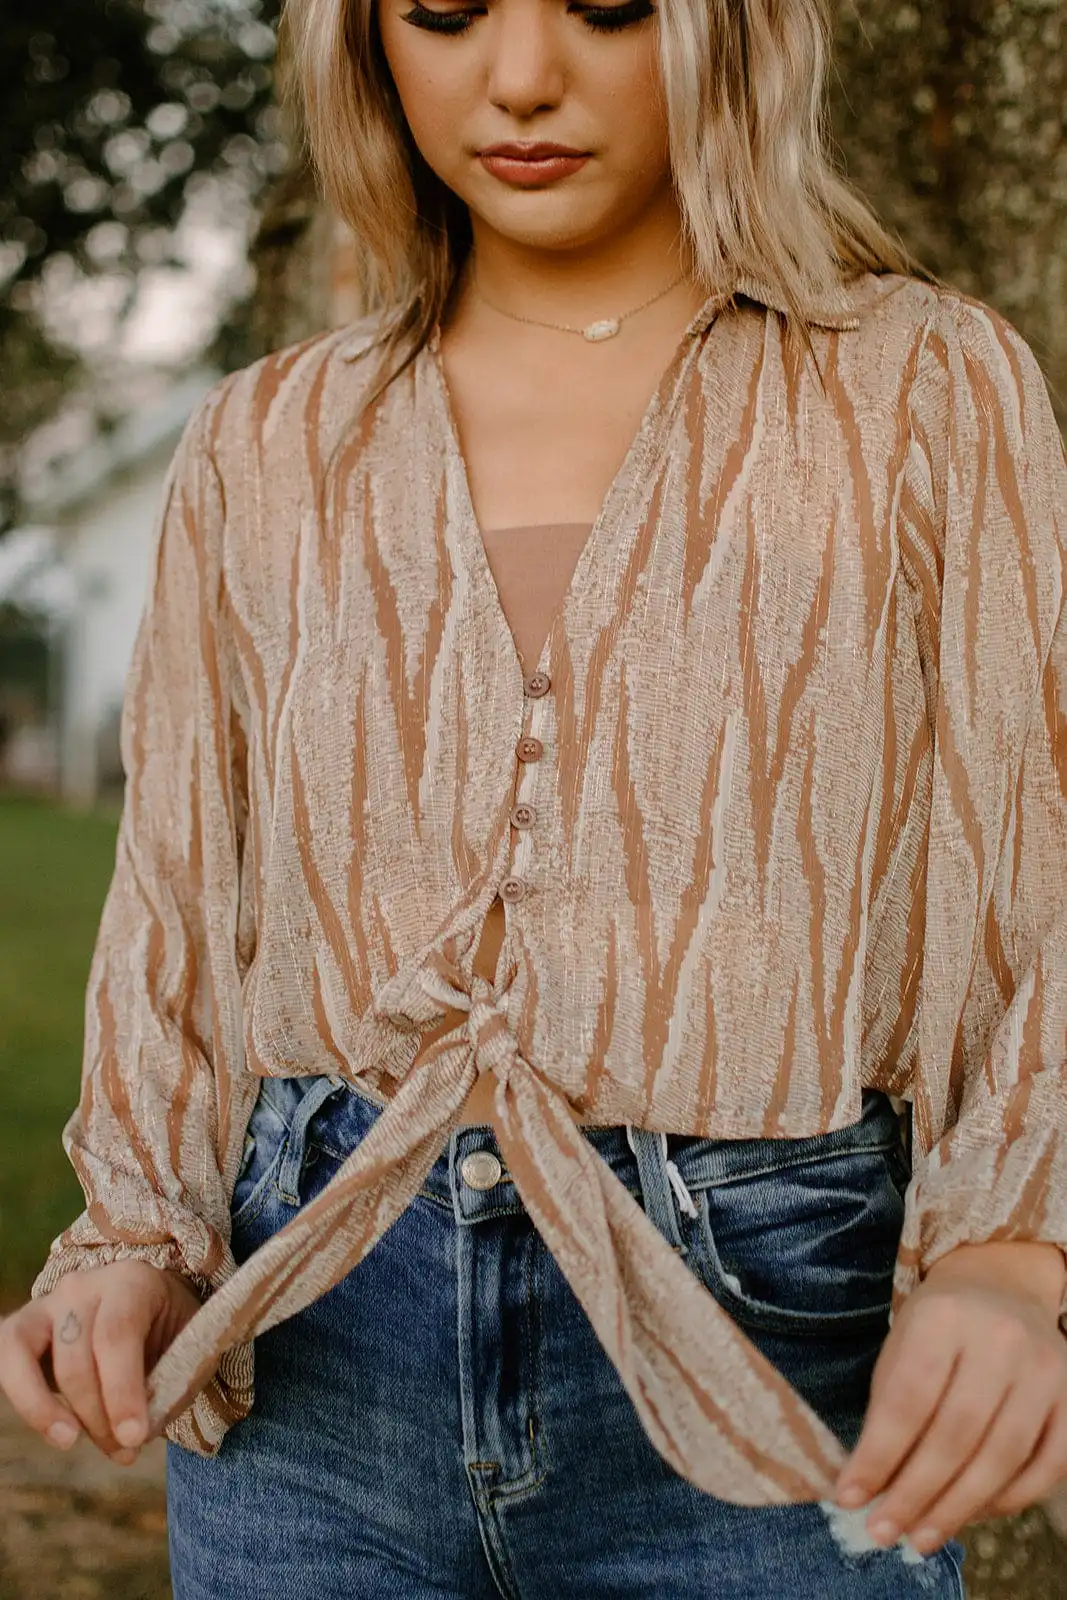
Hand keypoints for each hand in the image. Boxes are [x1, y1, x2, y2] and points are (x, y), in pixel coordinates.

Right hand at [0, 1262, 205, 1463]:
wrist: (147, 1310)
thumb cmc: (169, 1335)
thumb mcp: (185, 1350)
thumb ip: (169, 1384)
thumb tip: (136, 1433)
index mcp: (132, 1281)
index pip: (117, 1334)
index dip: (122, 1391)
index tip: (134, 1437)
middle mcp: (84, 1285)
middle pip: (78, 1357)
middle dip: (98, 1415)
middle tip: (125, 1450)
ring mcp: (48, 1303)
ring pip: (30, 1356)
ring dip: (50, 1412)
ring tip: (74, 1441)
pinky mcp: (22, 1326)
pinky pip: (6, 1359)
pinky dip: (25, 1399)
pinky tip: (54, 1429)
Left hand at [832, 1242, 1066, 1553]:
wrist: (1001, 1287)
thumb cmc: (938, 1327)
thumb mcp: (901, 1346)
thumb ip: (888, 1410)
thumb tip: (868, 1489)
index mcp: (942, 1316)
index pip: (908, 1399)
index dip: (877, 1455)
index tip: (850, 1498)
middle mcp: (1000, 1339)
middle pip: (955, 1435)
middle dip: (915, 1493)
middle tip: (883, 1532)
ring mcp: (1045, 1369)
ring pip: (1002, 1457)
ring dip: (957, 1508)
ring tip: (919, 1537)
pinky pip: (1047, 1467)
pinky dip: (1008, 1500)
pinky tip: (971, 1515)